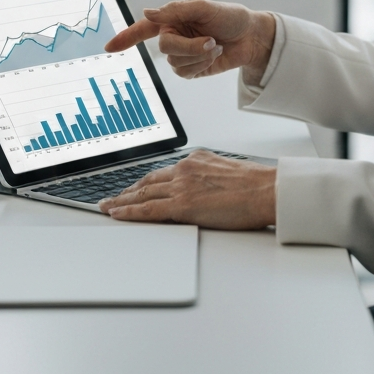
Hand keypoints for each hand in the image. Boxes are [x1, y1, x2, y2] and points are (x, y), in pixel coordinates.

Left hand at [98, 150, 275, 228]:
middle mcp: (185, 168)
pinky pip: (148, 210)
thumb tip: (202, 191)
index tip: (134, 186)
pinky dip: (129, 212)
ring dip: (122, 201)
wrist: (266, 190)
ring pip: (143, 194)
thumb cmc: (256, 185)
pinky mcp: (183, 205)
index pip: (163, 172)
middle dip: (127, 191)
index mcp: (196, 159)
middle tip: (112, 197)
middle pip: (147, 181)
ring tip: (107, 207)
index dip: (145, 182)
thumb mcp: (227, 172)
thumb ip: (208, 178)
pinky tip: (118, 214)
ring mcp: (182, 185)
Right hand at [104, 0, 275, 83]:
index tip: (108, 47)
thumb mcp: (205, 7)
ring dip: (200, 56)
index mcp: (172, 19)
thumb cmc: (230, 16)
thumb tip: (148, 12)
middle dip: (190, 47)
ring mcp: (181, 54)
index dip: (126, 37)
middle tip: (211, 40)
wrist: (251, 36)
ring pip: (176, 63)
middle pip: (165, 48)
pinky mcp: (192, 69)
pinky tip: (215, 55)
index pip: (143, 29)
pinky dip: (203, 64)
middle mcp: (173, 36)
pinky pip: (186, 73)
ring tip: (215, 45)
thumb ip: (176, 10)